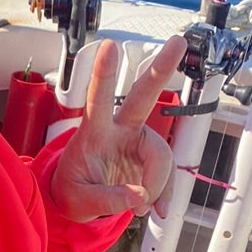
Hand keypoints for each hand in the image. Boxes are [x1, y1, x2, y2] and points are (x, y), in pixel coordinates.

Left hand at [48, 35, 187, 222]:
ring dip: (157, 183)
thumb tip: (138, 196)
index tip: (109, 47)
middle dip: (161, 69)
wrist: (79, 201)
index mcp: (93, 133)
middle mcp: (119, 130)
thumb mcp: (79, 201)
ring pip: (161, 154)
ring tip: (142, 208)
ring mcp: (137, 142)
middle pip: (142, 97)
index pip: (97, 99)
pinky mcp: (149, 159)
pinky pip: (167, 174)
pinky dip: (164, 193)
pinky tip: (156, 209)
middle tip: (179, 41)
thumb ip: (107, 200)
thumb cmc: (72, 191)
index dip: (104, 74)